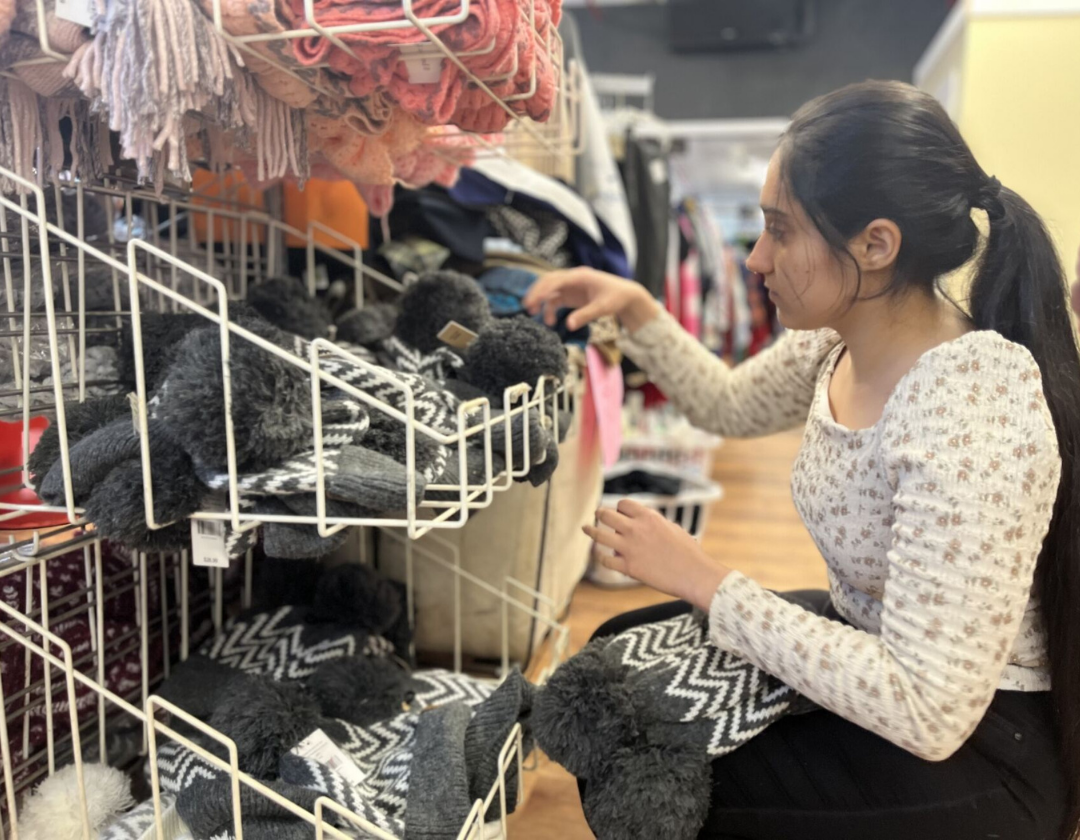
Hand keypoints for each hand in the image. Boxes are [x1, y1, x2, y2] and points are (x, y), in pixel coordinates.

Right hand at [523, 267, 659, 332]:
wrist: (626, 297)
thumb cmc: (616, 298)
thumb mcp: (603, 308)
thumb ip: (585, 315)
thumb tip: (568, 326)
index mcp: (579, 276)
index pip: (555, 280)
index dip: (543, 290)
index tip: (533, 301)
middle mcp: (572, 279)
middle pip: (548, 281)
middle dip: (536, 293)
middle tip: (527, 307)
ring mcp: (570, 286)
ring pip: (549, 290)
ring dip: (540, 301)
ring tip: (534, 314)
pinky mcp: (571, 295)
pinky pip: (555, 300)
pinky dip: (550, 309)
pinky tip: (550, 322)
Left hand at [584, 499, 731, 610]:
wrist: (693, 574)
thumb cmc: (688, 552)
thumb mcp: (672, 528)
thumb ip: (654, 524)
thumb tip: (643, 524)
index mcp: (648, 517)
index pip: (623, 504)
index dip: (620, 508)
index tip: (620, 513)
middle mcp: (635, 529)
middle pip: (606, 515)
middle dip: (601, 514)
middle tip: (598, 514)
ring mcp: (629, 548)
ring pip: (599, 534)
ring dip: (590, 530)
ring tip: (585, 528)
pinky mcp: (628, 567)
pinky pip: (606, 559)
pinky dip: (601, 557)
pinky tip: (600, 556)